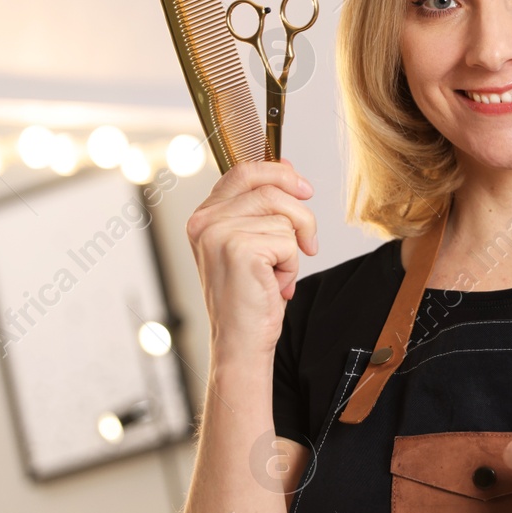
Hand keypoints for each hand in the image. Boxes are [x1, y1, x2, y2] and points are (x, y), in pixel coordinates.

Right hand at [185, 157, 316, 353]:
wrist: (240, 342)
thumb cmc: (248, 298)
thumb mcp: (252, 244)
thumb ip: (260, 208)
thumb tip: (288, 170)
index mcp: (203, 217)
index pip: (244, 172)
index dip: (279, 174)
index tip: (304, 188)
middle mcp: (205, 221)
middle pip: (271, 189)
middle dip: (300, 215)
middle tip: (308, 242)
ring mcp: (219, 233)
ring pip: (284, 216)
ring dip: (292, 248)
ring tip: (276, 273)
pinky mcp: (239, 249)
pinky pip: (288, 240)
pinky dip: (291, 265)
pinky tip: (274, 285)